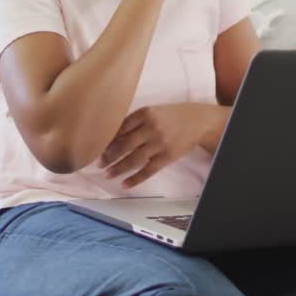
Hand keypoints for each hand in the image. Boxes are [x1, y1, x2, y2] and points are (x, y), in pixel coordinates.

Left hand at [98, 104, 226, 187]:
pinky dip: (135, 179)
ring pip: (133, 159)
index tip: (96, 146)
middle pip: (124, 144)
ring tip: (107, 174)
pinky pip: (148, 170)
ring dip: (118, 169)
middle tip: (98, 163)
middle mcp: (151, 128)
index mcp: (145, 113)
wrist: (198, 121)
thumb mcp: (152, 111)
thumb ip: (134, 121)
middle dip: (109, 156)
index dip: (107, 139)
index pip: (120, 128)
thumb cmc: (171, 115)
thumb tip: (111, 137)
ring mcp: (159, 143)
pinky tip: (124, 184)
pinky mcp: (167, 157)